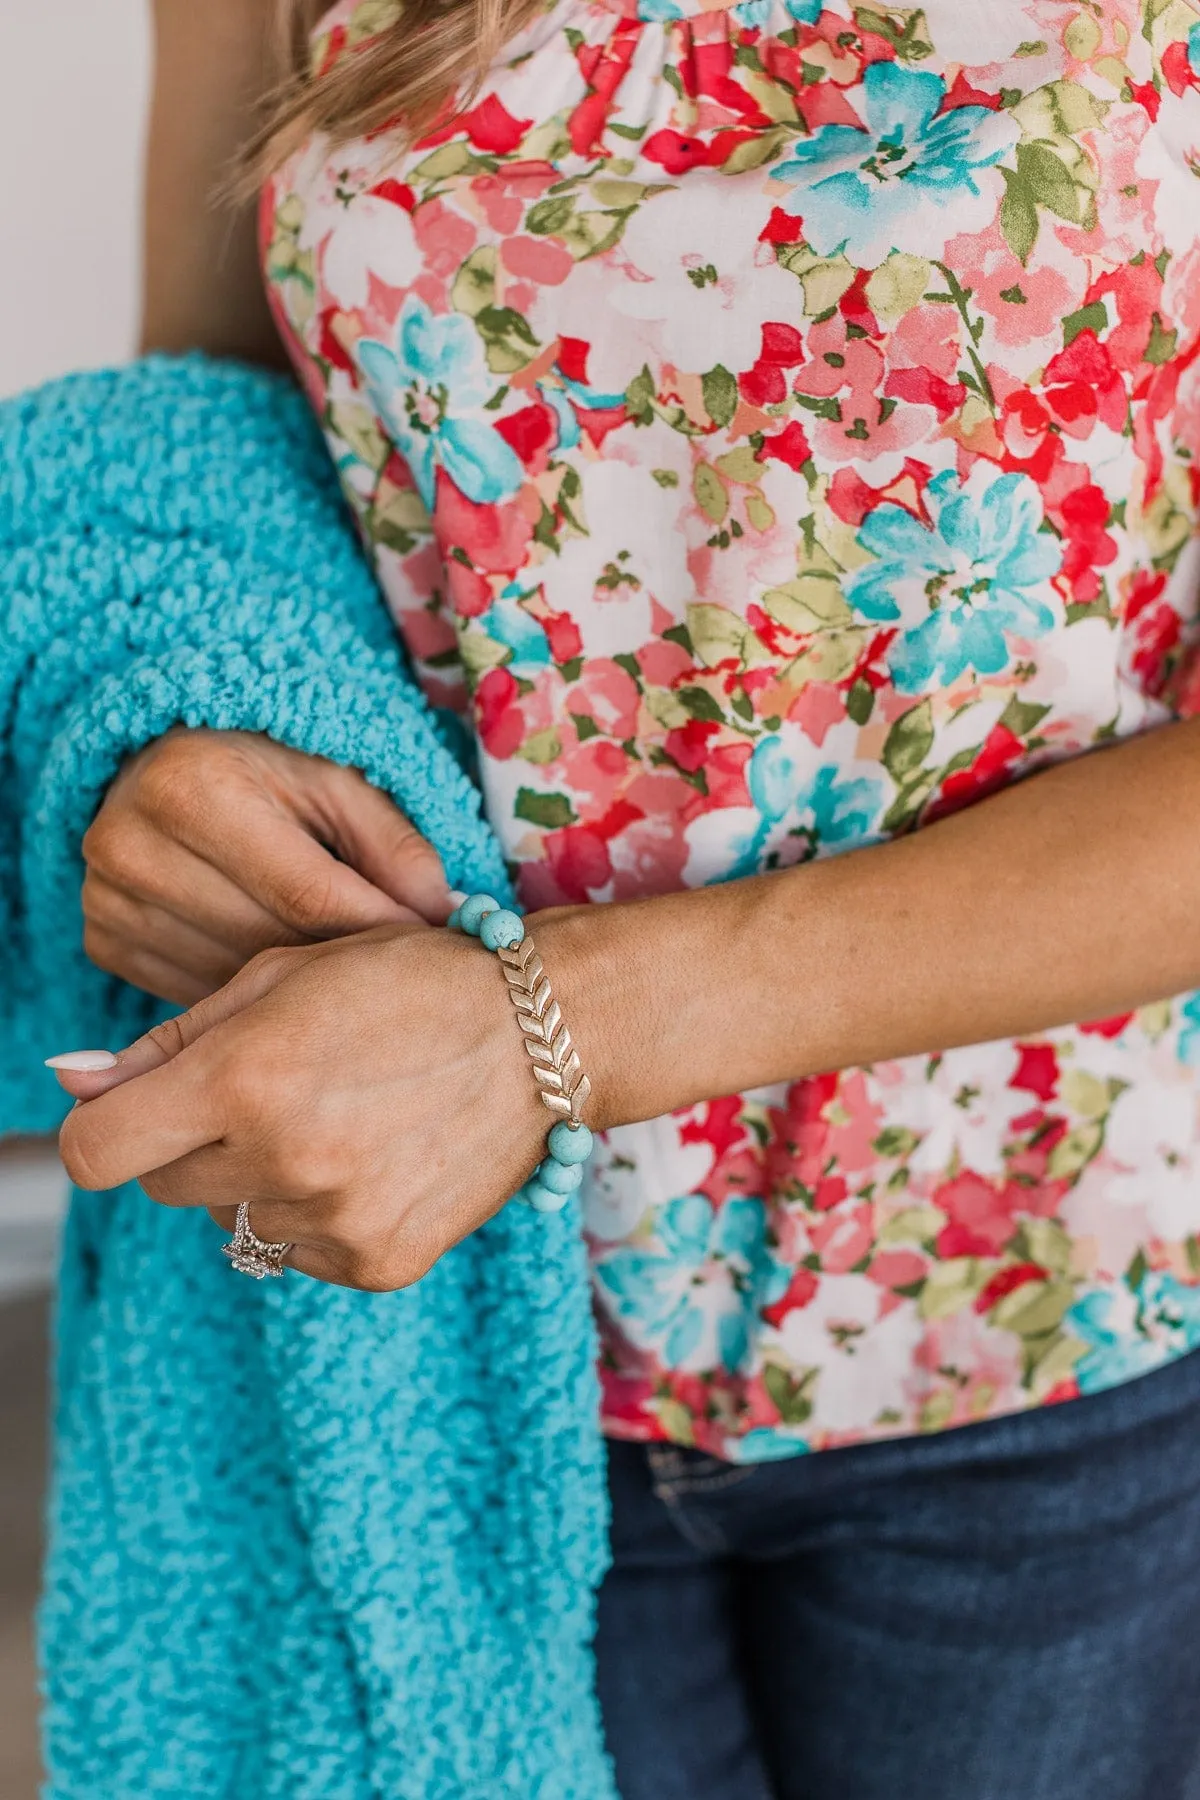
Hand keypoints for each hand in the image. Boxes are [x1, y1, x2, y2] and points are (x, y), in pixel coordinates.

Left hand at [52, 928, 548, 1290]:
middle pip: (162, 1186)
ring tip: (335, 1119)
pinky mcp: (380, 1262)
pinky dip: (315, 1215)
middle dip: (192, 1143)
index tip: (133, 1111)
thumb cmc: (404, 981)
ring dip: (258, 1180)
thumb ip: (166, 1043)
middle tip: (270, 1092)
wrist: (542, 1032)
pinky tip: (370, 1157)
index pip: (96, 1152)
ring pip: (233, 1223)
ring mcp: (336, 1222)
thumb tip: (71, 1085)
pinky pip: (298, 1253)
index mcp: (245, 1078)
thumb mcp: (278, 978)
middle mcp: (285, 1160)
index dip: (102, 1127)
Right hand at [82, 729, 451, 1004]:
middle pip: (269, 940)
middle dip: (343, 958)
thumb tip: (444, 914)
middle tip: (400, 968)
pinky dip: (250, 992)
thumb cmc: (265, 771)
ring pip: (234, 979)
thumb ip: (394, 845)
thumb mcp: (337, 783)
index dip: (378, 926)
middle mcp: (131, 844)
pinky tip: (281, 974)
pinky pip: (197, 994)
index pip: (308, 892)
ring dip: (298, 982)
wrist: (163, 768)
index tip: (431, 948)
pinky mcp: (104, 942)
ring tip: (344, 969)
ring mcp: (108, 901)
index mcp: (192, 787)